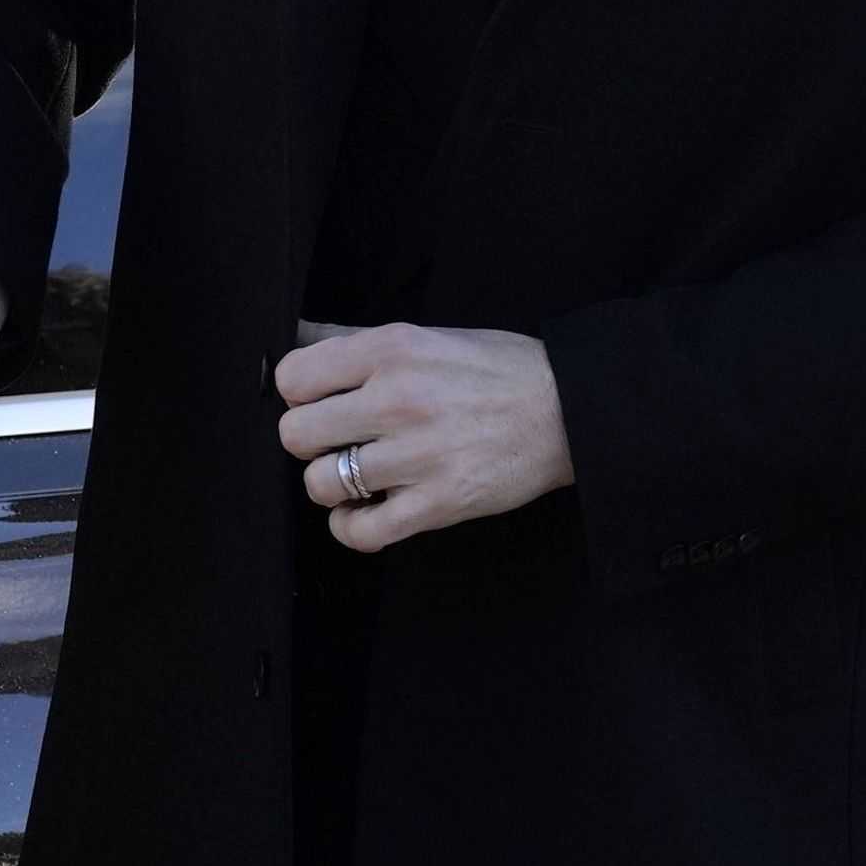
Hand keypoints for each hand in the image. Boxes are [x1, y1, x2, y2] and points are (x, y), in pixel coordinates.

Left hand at [276, 320, 572, 552]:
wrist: (571, 410)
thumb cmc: (504, 372)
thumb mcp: (429, 337)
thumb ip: (357, 339)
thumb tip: (297, 334)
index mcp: (395, 350)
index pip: (294, 378)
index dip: (302, 393)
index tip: (323, 401)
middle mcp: (400, 399)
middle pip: (296, 434)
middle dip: (313, 440)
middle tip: (343, 439)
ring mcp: (418, 455)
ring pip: (321, 484)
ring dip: (335, 484)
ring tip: (363, 474)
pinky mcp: (437, 502)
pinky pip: (360, 531)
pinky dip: (352, 526)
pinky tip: (368, 510)